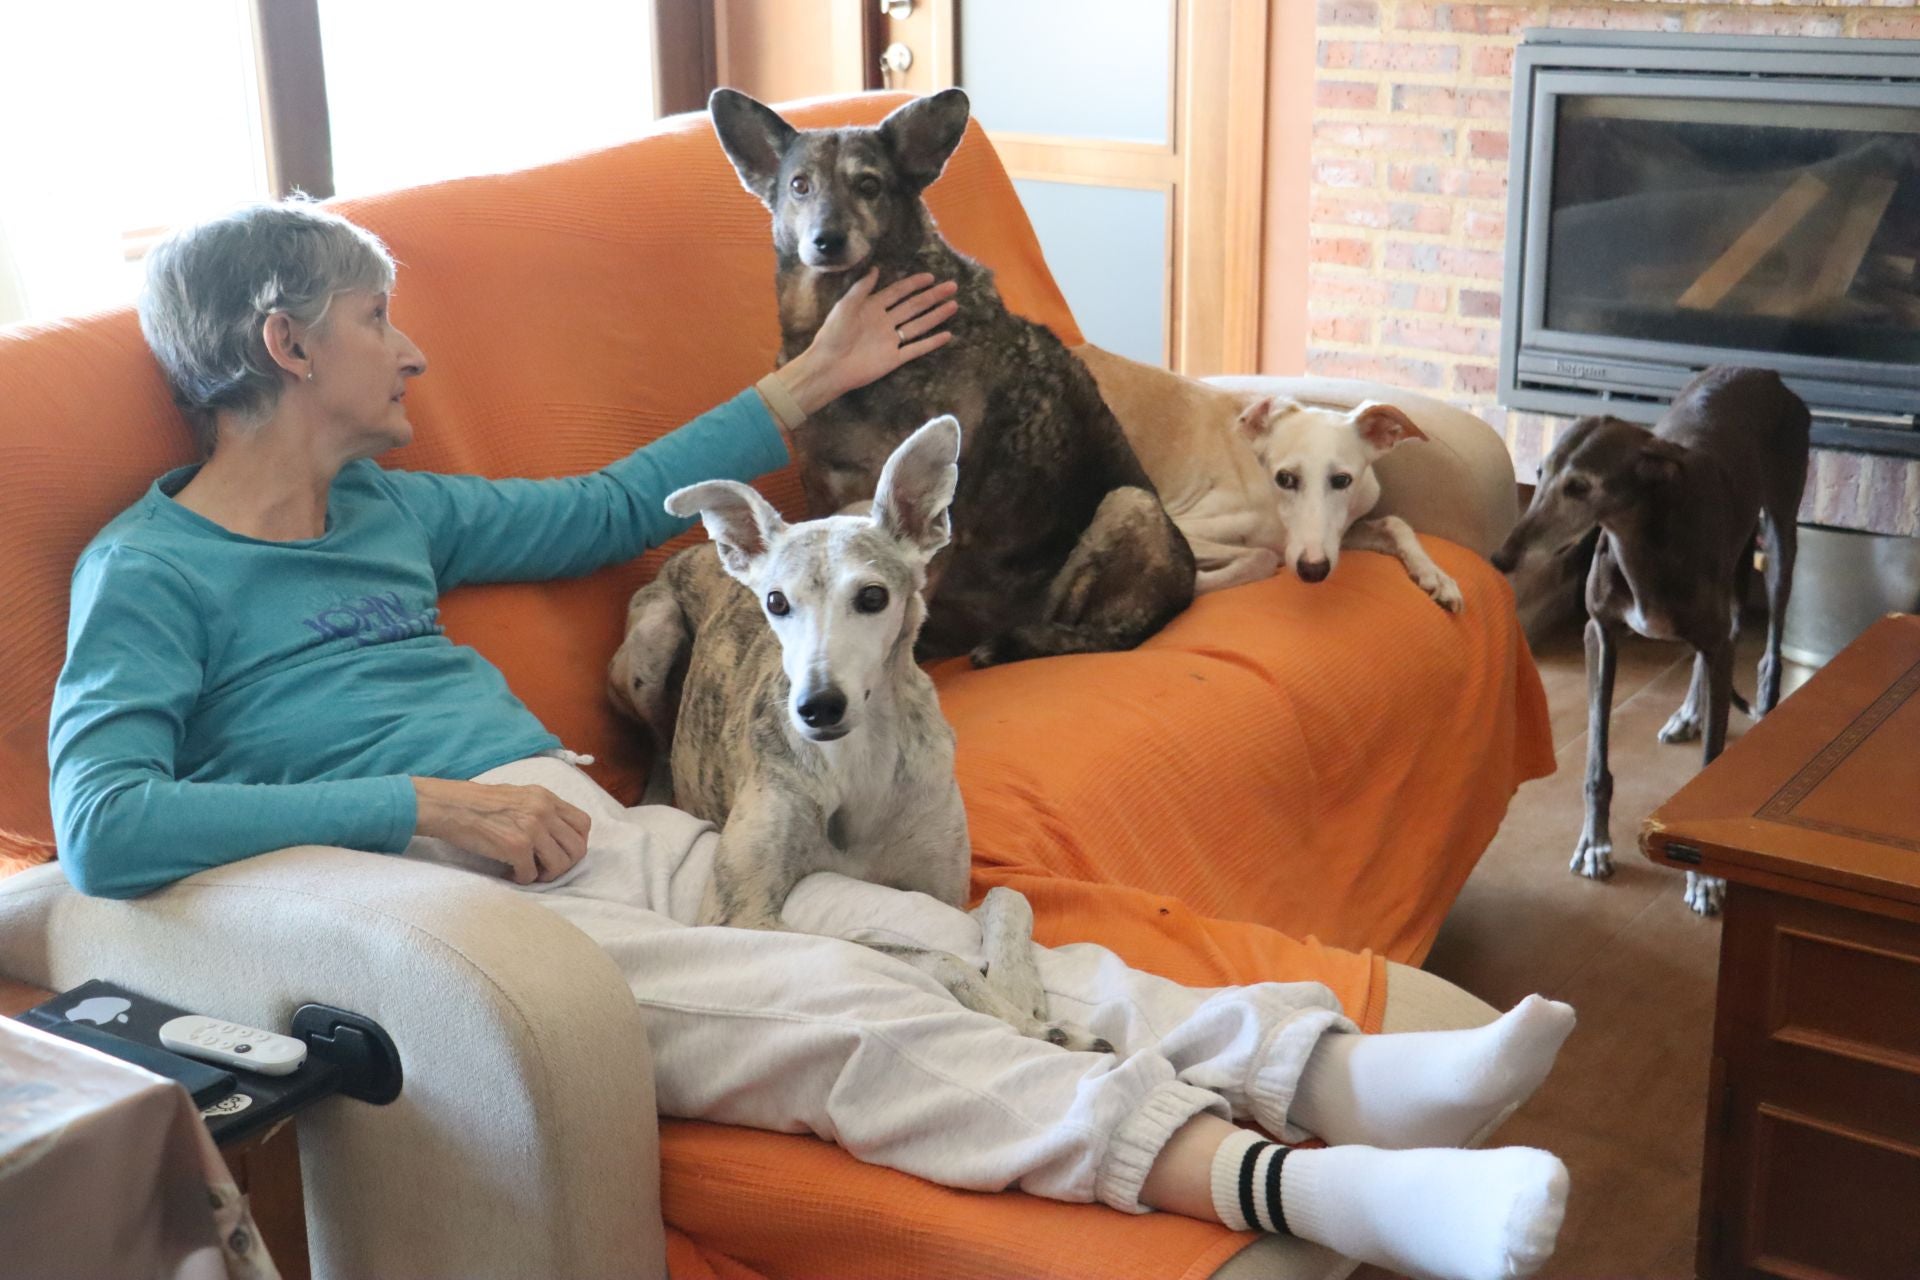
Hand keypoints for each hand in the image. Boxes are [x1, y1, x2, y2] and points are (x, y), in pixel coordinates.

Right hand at [412, 777, 590, 884]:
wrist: (451, 806)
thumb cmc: (480, 803)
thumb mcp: (520, 796)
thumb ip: (542, 810)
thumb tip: (558, 834)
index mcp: (547, 797)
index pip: (584, 824)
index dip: (577, 842)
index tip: (562, 851)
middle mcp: (544, 811)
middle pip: (577, 848)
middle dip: (565, 864)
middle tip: (547, 868)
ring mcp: (532, 829)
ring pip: (560, 864)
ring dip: (546, 874)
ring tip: (530, 872)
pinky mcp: (516, 847)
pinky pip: (532, 874)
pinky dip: (522, 879)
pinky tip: (511, 873)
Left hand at [778, 270, 957, 415]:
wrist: (829, 366)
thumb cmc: (833, 334)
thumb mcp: (845, 305)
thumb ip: (862, 288)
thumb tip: (875, 268)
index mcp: (873, 307)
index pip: (898, 292)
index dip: (914, 284)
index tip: (931, 276)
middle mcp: (885, 322)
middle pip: (914, 306)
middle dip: (933, 296)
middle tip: (952, 287)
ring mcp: (891, 341)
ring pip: (919, 325)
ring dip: (936, 315)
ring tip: (953, 305)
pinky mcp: (894, 359)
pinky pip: (916, 349)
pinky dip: (931, 343)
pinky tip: (946, 335)